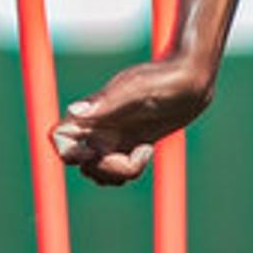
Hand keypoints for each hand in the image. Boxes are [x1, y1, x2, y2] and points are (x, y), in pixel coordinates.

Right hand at [51, 59, 215, 187]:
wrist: (192, 81)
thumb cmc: (165, 78)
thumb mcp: (138, 89)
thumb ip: (107, 101)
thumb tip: (75, 110)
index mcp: (93, 112)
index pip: (59, 137)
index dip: (69, 153)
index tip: (96, 153)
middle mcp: (98, 126)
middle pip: (81, 165)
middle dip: (105, 169)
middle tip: (136, 154)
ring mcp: (113, 137)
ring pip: (98, 172)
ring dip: (118, 173)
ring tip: (144, 153)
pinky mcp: (130, 145)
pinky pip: (117, 171)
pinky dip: (129, 171)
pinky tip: (146, 151)